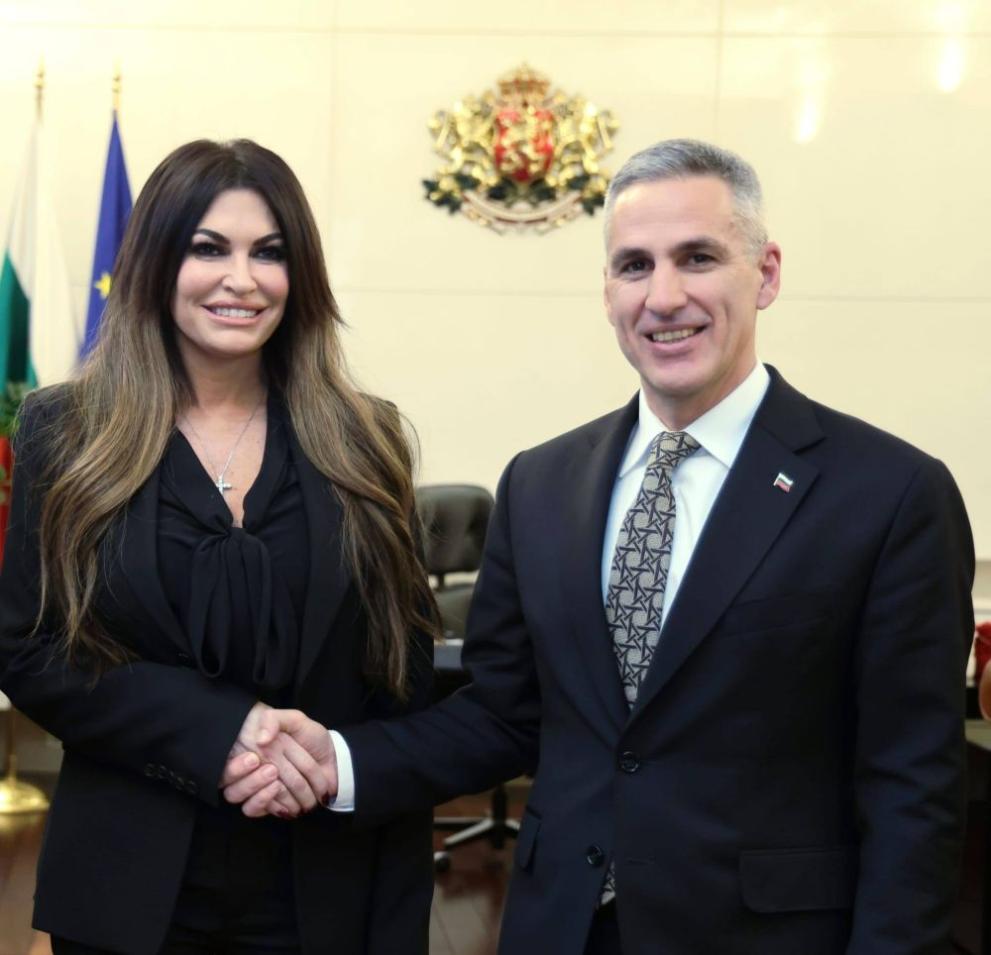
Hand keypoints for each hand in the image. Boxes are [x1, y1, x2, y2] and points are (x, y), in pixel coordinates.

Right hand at [221, 704, 337, 817]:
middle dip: (254, 781)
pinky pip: (257, 811)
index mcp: (252, 749)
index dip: (235, 768)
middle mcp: (250, 771)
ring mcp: (258, 789)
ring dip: (267, 794)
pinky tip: (286, 802)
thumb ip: (275, 720)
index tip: (253, 760)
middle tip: (272, 771)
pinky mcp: (268, 803)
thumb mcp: (296, 720)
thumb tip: (261, 738)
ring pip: (246, 801)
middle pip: (236, 787)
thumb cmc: (312, 737)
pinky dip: (271, 807)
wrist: (333, 758)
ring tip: (282, 784)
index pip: (229, 766)